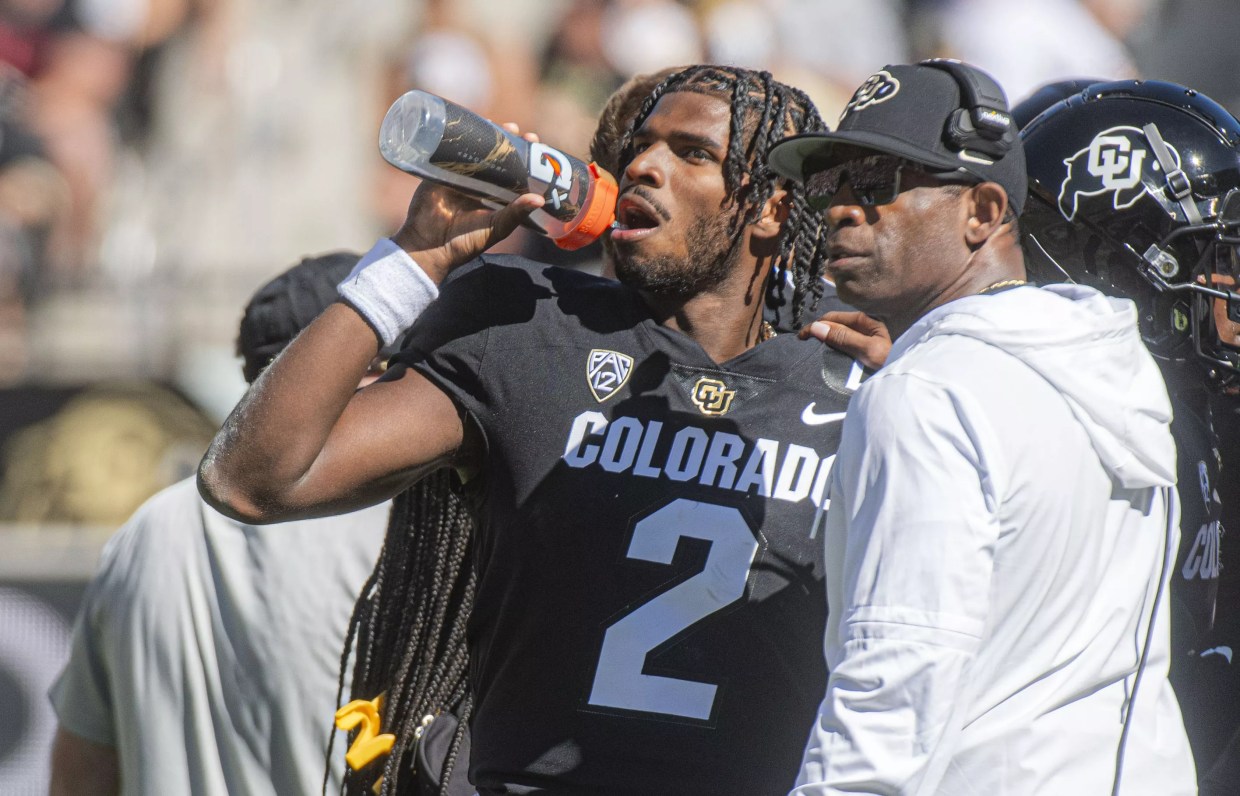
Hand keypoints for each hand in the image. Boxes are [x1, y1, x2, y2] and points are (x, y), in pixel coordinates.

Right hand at [391, 122, 544, 283]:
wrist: (429, 247)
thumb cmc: (465, 242)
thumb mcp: (496, 227)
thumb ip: (516, 214)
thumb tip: (540, 200)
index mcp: (494, 195)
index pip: (513, 169)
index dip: (524, 156)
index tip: (535, 142)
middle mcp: (478, 183)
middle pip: (495, 155)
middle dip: (508, 140)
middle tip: (520, 132)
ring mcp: (458, 176)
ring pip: (474, 149)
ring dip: (486, 134)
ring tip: (501, 125)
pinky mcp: (438, 172)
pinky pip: (447, 150)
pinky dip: (456, 138)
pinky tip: (467, 125)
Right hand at [799, 310, 891, 369]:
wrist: (908, 381)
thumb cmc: (893, 363)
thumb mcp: (869, 350)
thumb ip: (844, 338)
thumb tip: (815, 327)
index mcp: (865, 322)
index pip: (833, 318)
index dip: (815, 326)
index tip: (801, 338)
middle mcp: (863, 328)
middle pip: (834, 327)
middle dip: (818, 334)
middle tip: (802, 347)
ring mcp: (864, 341)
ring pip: (838, 338)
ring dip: (825, 344)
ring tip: (811, 354)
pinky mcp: (864, 354)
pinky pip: (843, 350)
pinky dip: (833, 353)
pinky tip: (827, 360)